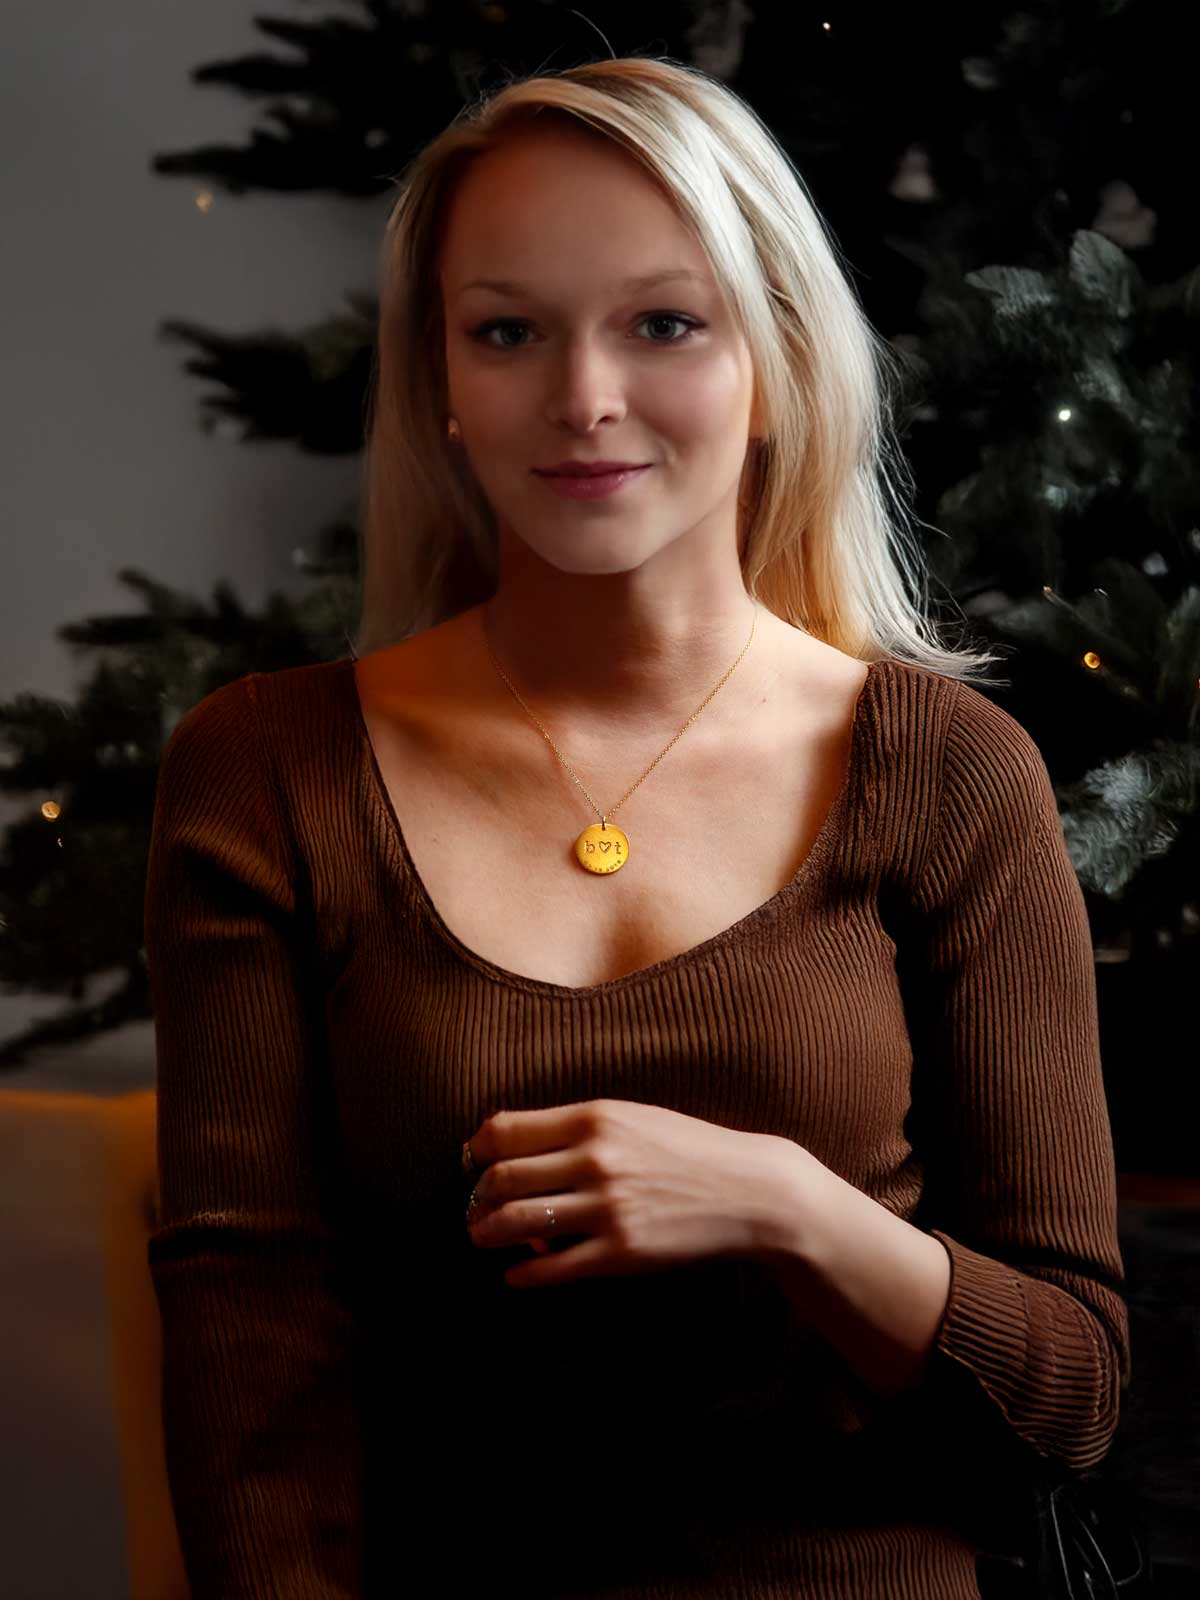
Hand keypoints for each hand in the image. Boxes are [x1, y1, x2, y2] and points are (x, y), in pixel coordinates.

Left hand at [462, 1098, 799, 1288]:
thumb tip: (515, 1145)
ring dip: (488, 1233)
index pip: (505, 1130)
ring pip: (517, 1222)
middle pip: (502, 1178)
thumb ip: (577, 1127)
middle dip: (478, 1196)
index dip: (478, 1149)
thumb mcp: (632, 1117)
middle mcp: (594, 1159)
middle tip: (474, 1207)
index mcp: (594, 1118)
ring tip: (483, 1237)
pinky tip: (515, 1273)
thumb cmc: (688, 1149)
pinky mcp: (620, 1253)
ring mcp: (606, 1208)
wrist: (749, 1191)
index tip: (474, 1161)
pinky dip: (523, 1272)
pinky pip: (551, 1266)